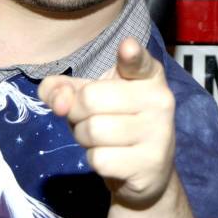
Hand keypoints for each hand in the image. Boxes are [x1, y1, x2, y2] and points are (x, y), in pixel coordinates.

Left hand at [38, 38, 175, 207]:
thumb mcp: (89, 98)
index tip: (127, 47)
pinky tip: (114, 159)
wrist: (146, 170)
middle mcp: (160, 98)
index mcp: (148, 74)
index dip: (131, 54)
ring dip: (84, 139)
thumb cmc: (116, 121)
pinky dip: (95, 160)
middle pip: (90, 99)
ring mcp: (159, 131)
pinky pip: (99, 159)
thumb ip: (63, 88)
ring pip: (92, 130)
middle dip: (76, 114)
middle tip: (93, 120)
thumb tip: (58, 102)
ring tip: (103, 140)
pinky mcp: (150, 162)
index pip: (138, 62)